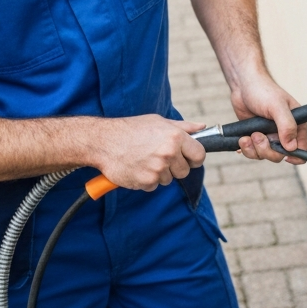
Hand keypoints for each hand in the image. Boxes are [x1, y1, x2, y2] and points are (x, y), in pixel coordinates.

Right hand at [89, 115, 205, 190]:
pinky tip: (137, 167)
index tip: (188, 158)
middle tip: (159, 157)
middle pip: (185, 171)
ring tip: (145, 160)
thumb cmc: (131, 129)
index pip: (200, 155)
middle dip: (175, 167)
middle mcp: (169, 153)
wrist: (103, 141)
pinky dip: (146, 180)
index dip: (194, 158)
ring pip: (169, 180)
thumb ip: (183, 127)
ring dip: (159, 174)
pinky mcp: (147, 181)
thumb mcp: (158, 122)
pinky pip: (154, 186)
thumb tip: (202, 128)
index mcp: (175, 137)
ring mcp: (158, 169)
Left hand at [231, 71, 306, 164]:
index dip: (295, 156)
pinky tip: (242, 140)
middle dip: (266, 149)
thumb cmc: (263, 91)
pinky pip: (253, 152)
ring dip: (253, 149)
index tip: (285, 156)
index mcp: (296, 125)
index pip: (301, 148)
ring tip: (245, 137)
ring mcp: (269, 135)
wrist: (243, 85)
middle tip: (256, 135)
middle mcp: (283, 133)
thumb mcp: (277, 106)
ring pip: (264, 155)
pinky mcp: (256, 136)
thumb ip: (286, 125)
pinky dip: (246, 149)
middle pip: (280, 155)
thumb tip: (292, 147)